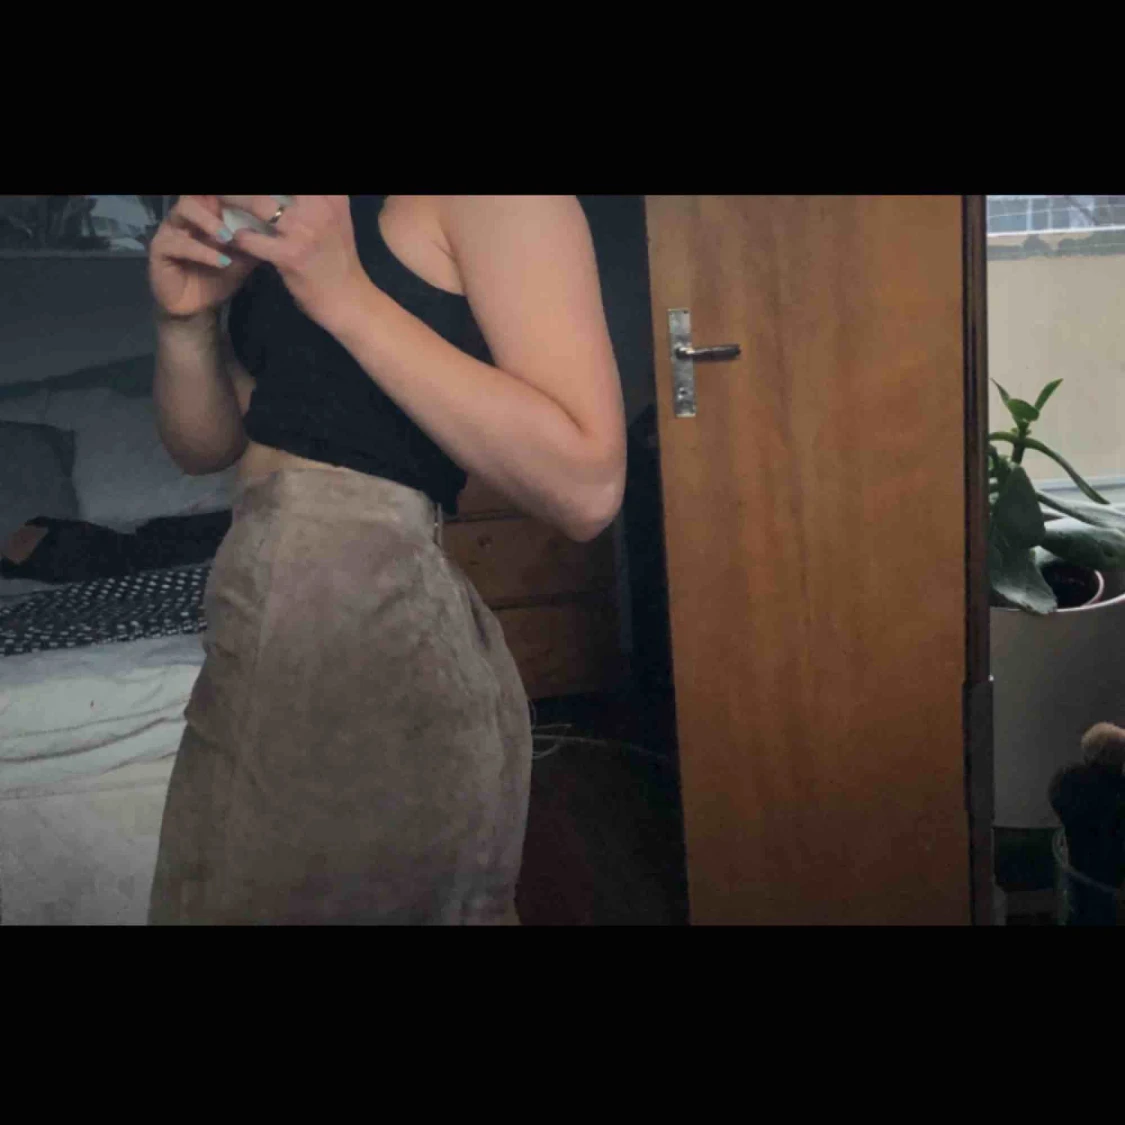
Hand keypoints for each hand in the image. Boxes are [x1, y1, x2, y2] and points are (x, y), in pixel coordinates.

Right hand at [149, 196, 257, 320]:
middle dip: (217, 199)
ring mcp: (170, 230)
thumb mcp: (242, 259)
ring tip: (227, 238)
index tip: (248, 198)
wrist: (198, 308)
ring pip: (184, 211)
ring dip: (209, 222)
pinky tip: (221, 262)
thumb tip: (278, 229)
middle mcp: (185, 217)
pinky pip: (179, 244)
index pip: (212, 195)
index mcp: (204, 214)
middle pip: (195, 195)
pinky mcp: (160, 249)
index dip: (228, 196)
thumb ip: (254, 242)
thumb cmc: (218, 278)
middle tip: (238, 211)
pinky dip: (203, 252)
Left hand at [217, 196, 367, 328]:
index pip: (295, 176)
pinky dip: (236, 237)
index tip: (250, 191)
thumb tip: (279, 194)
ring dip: (231, 200)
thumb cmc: (338, 259)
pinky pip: (249, 239)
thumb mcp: (334, 218)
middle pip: (266, 190)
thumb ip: (314, 198)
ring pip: (255, 203)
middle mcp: (319, 206)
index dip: (258, 182)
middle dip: (242, 191)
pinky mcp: (290, 255)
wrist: (349, 299)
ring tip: (217, 199)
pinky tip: (230, 236)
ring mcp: (304, 230)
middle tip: (220, 190)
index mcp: (330, 196)